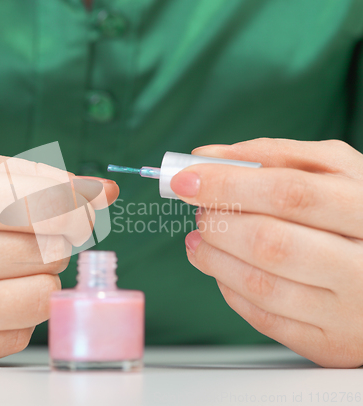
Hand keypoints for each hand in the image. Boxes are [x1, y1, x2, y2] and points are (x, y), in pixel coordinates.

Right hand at [0, 146, 118, 365]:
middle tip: (21, 237)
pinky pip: (22, 333)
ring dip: (39, 278)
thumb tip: (102, 191)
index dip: (77, 208)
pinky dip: (16, 314)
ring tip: (2, 268)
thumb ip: (31, 175)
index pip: (47, 204)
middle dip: (51, 241)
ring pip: (45, 295)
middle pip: (52, 250)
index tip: (84, 210)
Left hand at [171, 138, 362, 367]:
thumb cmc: (358, 216)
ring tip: (202, 238)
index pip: (288, 194)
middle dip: (218, 224)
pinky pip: (263, 319)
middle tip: (201, 212)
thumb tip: (207, 157)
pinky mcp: (329, 344)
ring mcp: (349, 313)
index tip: (185, 180)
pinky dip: (229, 288)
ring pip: (259, 285)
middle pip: (269, 243)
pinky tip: (224, 268)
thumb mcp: (334, 172)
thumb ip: (275, 155)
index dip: (227, 184)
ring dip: (213, 257)